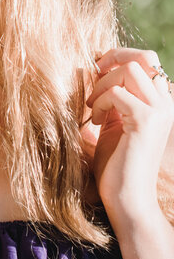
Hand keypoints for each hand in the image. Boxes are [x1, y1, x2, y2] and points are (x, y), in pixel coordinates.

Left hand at [86, 47, 173, 219]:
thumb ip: (112, 95)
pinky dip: (101, 102)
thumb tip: (94, 67)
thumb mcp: (114, 121)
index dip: (117, 59)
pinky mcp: (147, 121)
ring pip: (130, 69)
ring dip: (104, 84)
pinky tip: (96, 122)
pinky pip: (118, 93)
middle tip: (92, 87)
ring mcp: (159, 110)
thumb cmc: (116, 163)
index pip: (145, 60)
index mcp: (159, 101)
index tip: (96, 73)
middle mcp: (165, 102)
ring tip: (93, 108)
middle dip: (110, 64)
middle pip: (140, 58)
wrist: (127, 199)